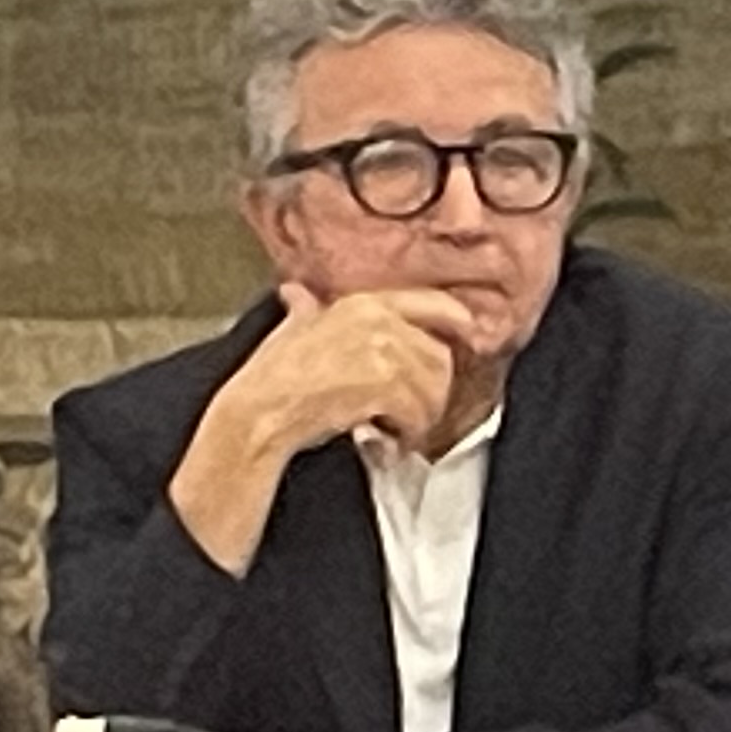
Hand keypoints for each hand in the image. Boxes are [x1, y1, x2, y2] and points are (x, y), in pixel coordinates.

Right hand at [228, 282, 477, 454]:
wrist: (259, 412)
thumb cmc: (271, 377)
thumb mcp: (290, 331)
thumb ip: (305, 309)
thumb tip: (298, 293)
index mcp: (364, 304)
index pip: (435, 304)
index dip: (459, 322)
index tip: (471, 337)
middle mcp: (381, 322)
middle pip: (439, 355)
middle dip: (432, 387)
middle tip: (412, 410)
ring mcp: (386, 353)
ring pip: (434, 387)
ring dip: (421, 414)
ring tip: (398, 428)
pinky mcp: (388, 386)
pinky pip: (419, 412)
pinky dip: (408, 432)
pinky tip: (388, 438)